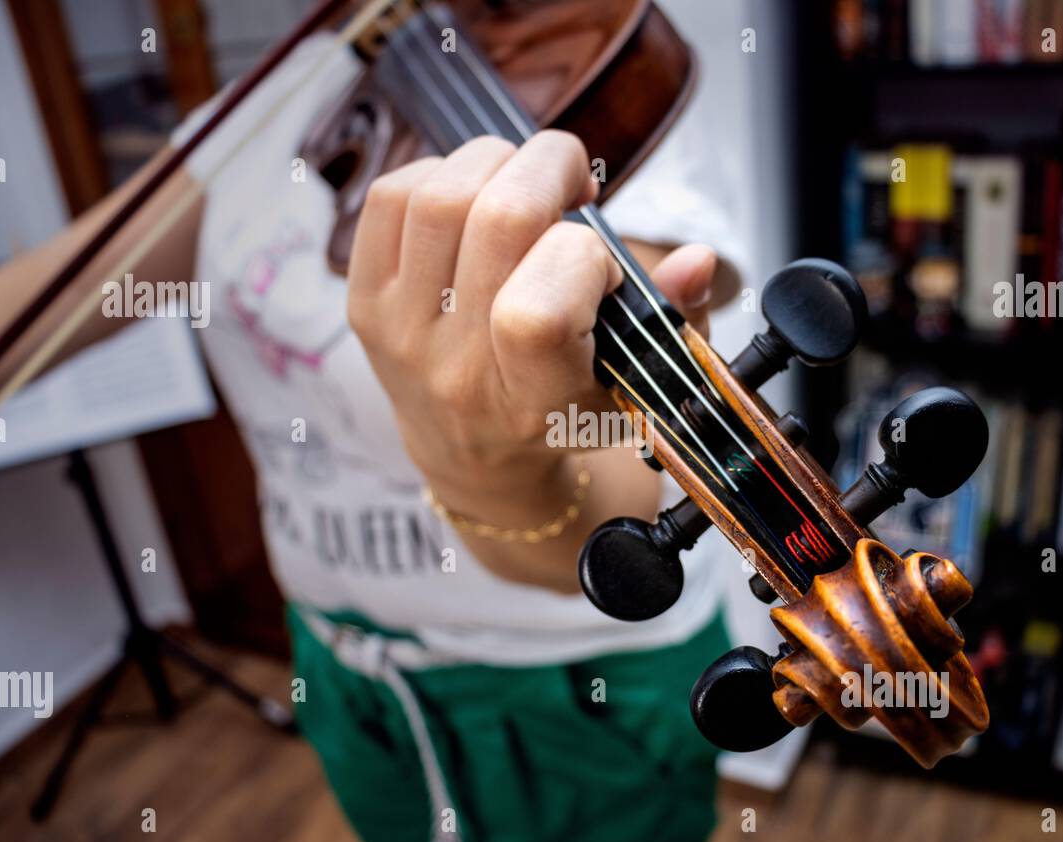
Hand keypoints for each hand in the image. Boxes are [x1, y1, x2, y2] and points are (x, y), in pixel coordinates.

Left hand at [346, 131, 716, 589]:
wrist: (475, 456)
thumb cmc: (566, 408)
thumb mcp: (636, 382)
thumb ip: (675, 320)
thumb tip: (699, 259)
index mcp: (533, 401)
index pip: (538, 312)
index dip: (584, 255)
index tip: (602, 263)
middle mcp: (458, 372)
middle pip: (494, 220)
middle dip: (550, 168)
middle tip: (573, 183)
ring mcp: (401, 336)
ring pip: (439, 196)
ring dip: (497, 164)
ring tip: (525, 187)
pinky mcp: (364, 304)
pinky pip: (389, 197)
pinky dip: (438, 173)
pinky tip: (475, 198)